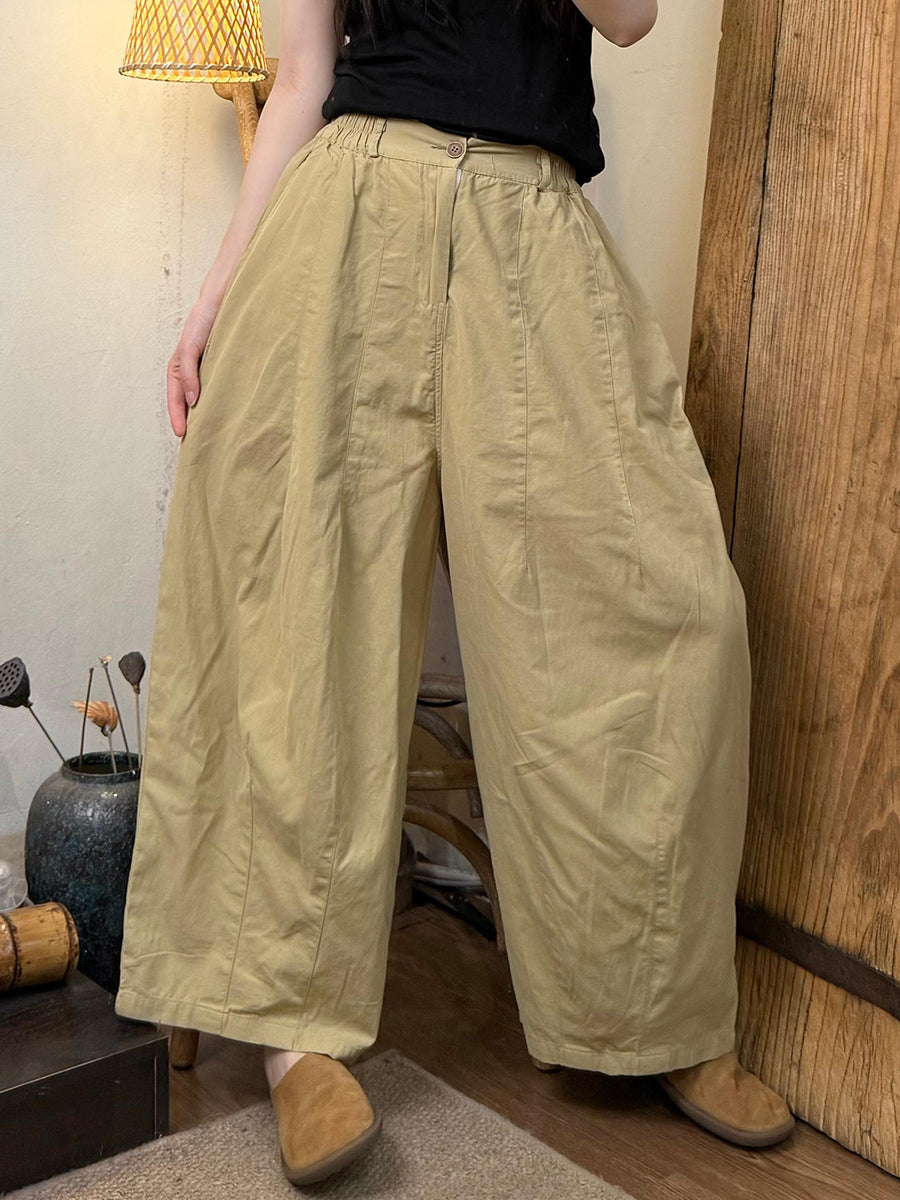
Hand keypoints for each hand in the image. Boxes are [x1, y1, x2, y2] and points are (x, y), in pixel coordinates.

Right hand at [166, 301, 219, 437]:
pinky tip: (224, 413)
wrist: (226, 299)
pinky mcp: (222, 366)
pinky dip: (216, 402)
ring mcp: (206, 369)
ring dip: (202, 414)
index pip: (175, 397)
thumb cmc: (204, 320)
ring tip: (209, 434)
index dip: (177, 416)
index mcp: (180, 366)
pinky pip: (216, 389)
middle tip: (194, 443)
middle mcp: (192, 370)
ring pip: (201, 396)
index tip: (182, 434)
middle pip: (186, 401)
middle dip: (188, 420)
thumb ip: (188, 372)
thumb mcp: (190, 347)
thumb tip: (192, 401)